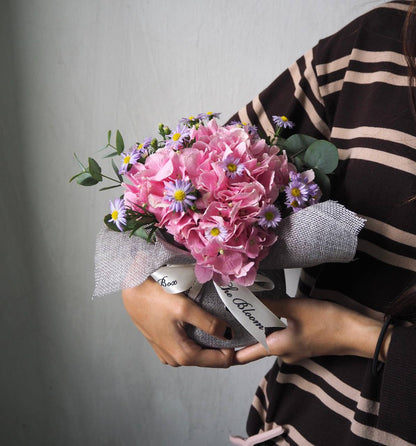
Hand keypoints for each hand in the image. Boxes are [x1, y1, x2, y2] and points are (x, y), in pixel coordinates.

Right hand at [122, 278, 234, 367]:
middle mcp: (176, 359)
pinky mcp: (165, 344)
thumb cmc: (155, 297)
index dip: (239, 352)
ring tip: (227, 324)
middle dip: (227, 346)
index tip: (253, 339)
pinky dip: (200, 337)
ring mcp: (169, 353)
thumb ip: (208, 323)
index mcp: (184, 355)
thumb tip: (228, 334)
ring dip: (213, 341)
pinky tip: (207, 324)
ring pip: (200, 351)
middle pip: (211, 358)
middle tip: (243, 330)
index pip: (221, 362)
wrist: (130, 291)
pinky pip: (189, 345)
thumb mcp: (184, 308)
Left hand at [234, 297, 390, 364]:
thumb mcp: (294, 308)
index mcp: (277, 348)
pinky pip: (282, 336)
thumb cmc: (326, 321)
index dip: (229, 351)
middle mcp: (283, 354)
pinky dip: (274, 325)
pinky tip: (274, 310)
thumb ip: (269, 304)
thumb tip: (246, 299)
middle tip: (230, 313)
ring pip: (270, 338)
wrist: (357, 332)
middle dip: (245, 331)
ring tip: (249, 308)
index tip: (215, 340)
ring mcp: (295, 351)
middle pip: (257, 344)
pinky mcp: (303, 344)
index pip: (245, 356)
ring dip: (261, 326)